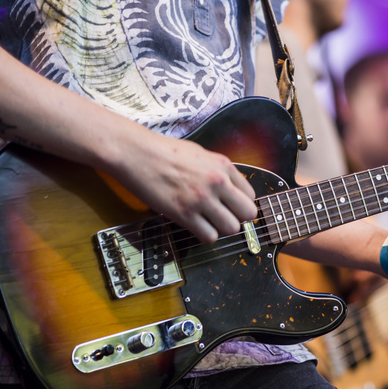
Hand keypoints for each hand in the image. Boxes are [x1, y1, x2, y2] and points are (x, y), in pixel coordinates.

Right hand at [112, 132, 257, 243]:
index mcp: (223, 166)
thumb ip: (219, 171)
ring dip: (221, 229)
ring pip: (231, 228)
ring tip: (208, 221)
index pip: (250, 195)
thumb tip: (230, 190)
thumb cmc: (165, 152)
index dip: (240, 204)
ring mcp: (202, 199)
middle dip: (238, 218)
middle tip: (222, 216)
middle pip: (248, 214)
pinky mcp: (184, 214)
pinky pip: (209, 236)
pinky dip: (204, 235)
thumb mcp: (201, 154)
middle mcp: (217, 182)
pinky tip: (195, 226)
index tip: (230, 206)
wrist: (137, 153)